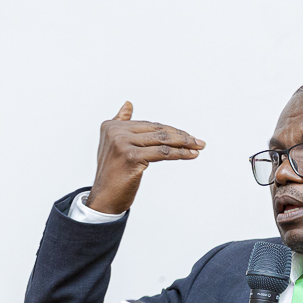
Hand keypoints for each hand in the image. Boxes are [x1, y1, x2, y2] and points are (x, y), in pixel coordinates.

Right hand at [86, 101, 205, 213]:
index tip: (187, 135)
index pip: (149, 125)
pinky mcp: (131, 157)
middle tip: (198, 141)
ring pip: (162, 140)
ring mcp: (122, 144)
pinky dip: (179, 153)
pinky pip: (162, 153)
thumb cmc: (113, 174)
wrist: (104, 198)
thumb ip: (120, 122)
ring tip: (198, 147)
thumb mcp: (113, 144)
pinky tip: (190, 155)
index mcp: (111, 126)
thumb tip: (128, 104)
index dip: (170, 130)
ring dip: (184, 143)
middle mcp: (115, 132)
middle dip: (180, 136)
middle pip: (156, 130)